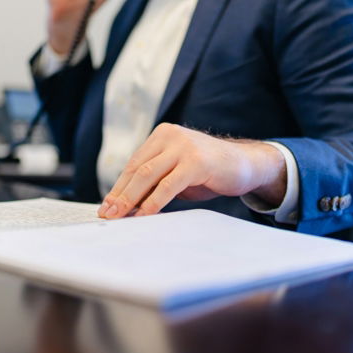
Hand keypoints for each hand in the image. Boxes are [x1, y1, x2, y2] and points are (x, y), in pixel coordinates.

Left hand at [98, 123, 286, 218]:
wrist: (245, 164)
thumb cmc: (208, 172)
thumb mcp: (176, 174)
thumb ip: (155, 183)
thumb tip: (126, 206)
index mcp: (161, 135)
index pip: (133, 164)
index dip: (118, 187)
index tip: (107, 206)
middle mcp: (170, 135)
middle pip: (136, 169)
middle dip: (120, 194)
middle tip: (108, 214)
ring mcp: (183, 146)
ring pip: (147, 175)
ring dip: (130, 199)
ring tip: (120, 216)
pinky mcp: (196, 161)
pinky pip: (167, 185)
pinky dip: (153, 202)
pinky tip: (144, 215)